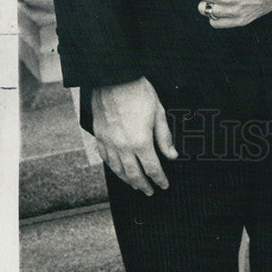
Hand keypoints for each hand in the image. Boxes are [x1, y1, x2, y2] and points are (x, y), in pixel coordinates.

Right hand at [91, 76, 177, 195]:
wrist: (114, 79)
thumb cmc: (139, 93)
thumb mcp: (159, 113)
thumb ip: (164, 137)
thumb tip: (172, 156)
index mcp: (140, 142)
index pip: (152, 168)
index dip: (159, 179)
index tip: (164, 185)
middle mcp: (123, 147)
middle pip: (134, 174)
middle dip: (143, 185)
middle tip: (150, 191)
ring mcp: (109, 143)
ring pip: (118, 170)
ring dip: (128, 180)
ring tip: (135, 185)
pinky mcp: (99, 137)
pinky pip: (105, 159)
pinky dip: (113, 168)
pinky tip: (118, 170)